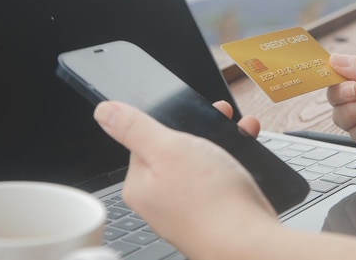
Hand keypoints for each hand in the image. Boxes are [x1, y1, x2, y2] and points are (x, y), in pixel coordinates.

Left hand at [93, 100, 277, 259]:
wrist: (249, 243)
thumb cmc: (210, 201)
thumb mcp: (168, 149)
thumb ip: (135, 128)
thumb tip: (105, 112)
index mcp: (141, 184)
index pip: (146, 140)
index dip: (172, 123)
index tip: (192, 115)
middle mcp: (162, 199)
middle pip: (178, 151)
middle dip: (204, 132)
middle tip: (221, 120)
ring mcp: (189, 209)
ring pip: (204, 164)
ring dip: (224, 145)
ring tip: (241, 133)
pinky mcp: (214, 214)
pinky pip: (221, 181)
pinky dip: (235, 166)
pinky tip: (246, 164)